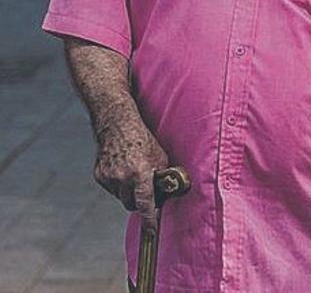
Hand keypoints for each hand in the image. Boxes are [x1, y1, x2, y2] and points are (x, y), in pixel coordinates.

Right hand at [93, 113, 168, 235]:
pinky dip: (118, 185)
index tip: (152, 231)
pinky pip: (111, 189)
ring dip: (128, 192)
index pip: (145, 203)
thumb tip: (166, 193)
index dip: (149, 220)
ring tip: (134, 174)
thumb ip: (162, 177)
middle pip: (131, 204)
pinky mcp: (99, 175)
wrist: (117, 125)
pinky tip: (122, 170)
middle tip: (146, 190)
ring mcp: (108, 177)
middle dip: (139, 201)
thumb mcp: (160, 157)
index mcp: (140, 173)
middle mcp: (122, 178)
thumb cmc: (143, 140)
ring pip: (120, 197)